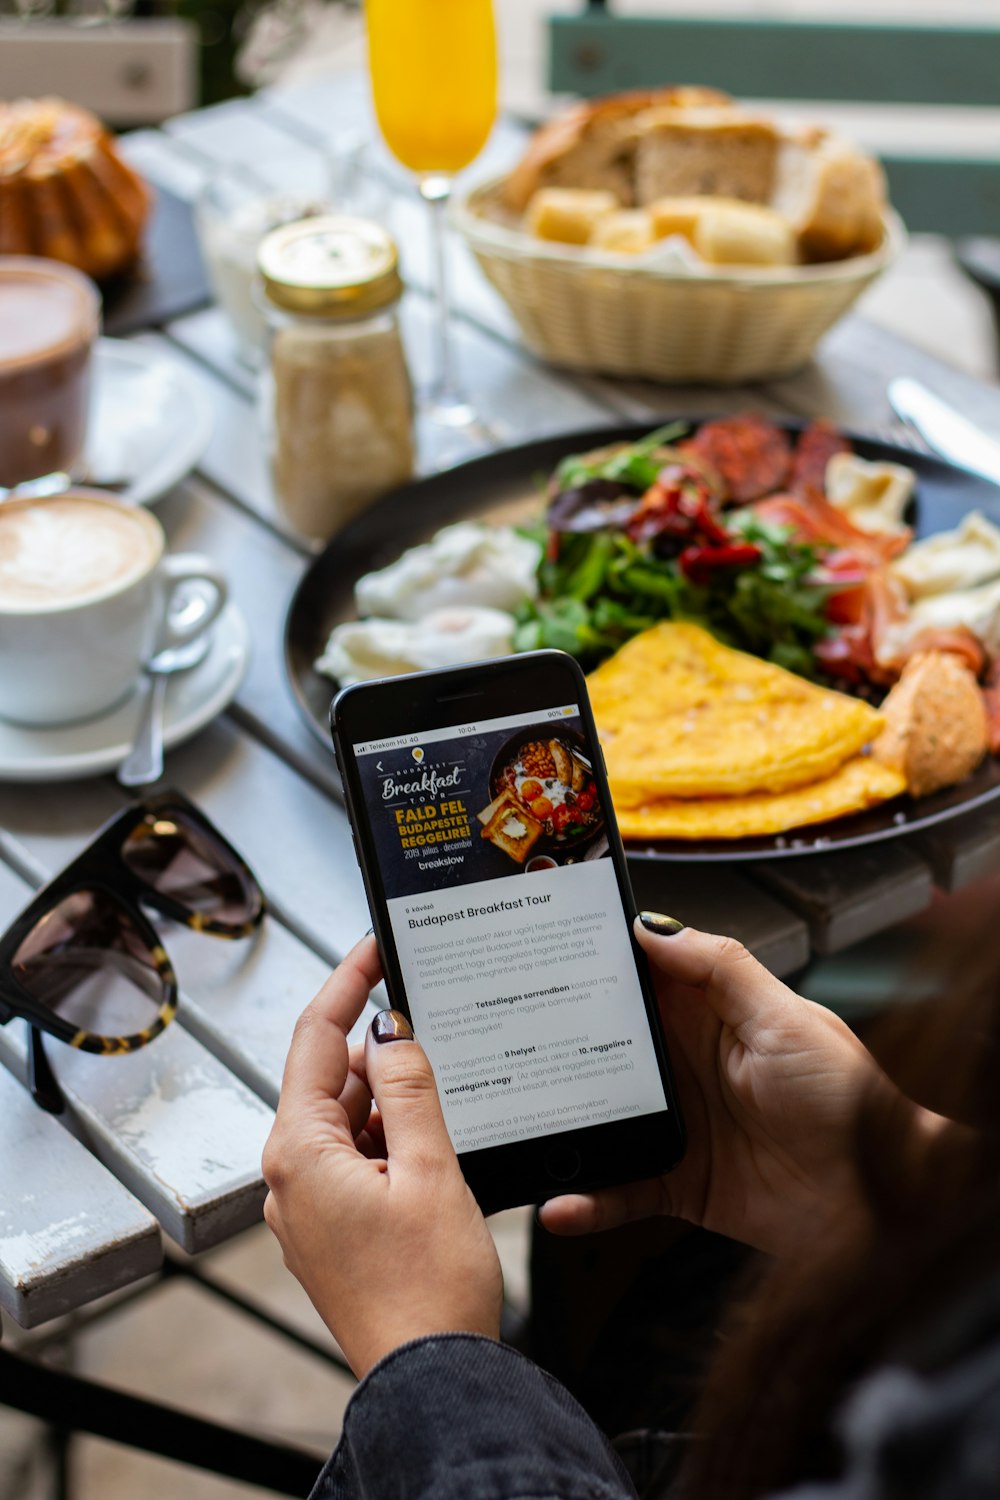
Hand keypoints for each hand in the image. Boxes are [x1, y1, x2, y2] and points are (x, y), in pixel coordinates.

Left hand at [262, 937, 502, 1377]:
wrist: (431, 1378)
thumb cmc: (427, 1290)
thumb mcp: (429, 1168)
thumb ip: (409, 1087)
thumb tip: (391, 1030)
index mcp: (299, 1152)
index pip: (315, 1039)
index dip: (347, 984)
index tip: (373, 946)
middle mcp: (290, 1176)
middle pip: (331, 1078)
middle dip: (379, 1047)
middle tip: (431, 1016)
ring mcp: (309, 1204)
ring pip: (348, 1117)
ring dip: (390, 1096)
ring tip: (443, 1091)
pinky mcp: (333, 1225)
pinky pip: (357, 1155)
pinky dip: (391, 1135)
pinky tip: (432, 1137)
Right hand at [540, 920, 932, 1257]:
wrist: (882, 1203)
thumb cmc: (849, 1103)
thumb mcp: (787, 1020)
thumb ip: (721, 970)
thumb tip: (652, 928)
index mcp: (712, 1014)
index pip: (642, 975)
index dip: (595, 960)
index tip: (541, 946)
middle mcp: (686, 1065)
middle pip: (604, 1042)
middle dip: (554, 1036)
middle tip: (498, 1029)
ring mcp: (677, 1124)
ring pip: (599, 1114)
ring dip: (559, 1117)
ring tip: (511, 1116)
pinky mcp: (678, 1183)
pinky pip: (618, 1188)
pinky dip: (586, 1198)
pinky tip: (558, 1202)